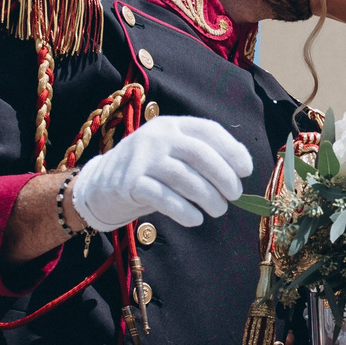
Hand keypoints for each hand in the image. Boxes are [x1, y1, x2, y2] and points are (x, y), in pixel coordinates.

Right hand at [70, 116, 252, 231]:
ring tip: (218, 210)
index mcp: (171, 125)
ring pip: (183, 177)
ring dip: (207, 197)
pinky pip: (163, 198)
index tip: (245, 170)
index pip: (208, 130)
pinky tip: (195, 219)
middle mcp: (156, 137)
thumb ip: (200, 156)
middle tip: (234, 195)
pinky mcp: (129, 184)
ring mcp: (141, 159)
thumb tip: (240, 169)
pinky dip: (184, 210)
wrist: (100, 186)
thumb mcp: (172, 154)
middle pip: (199, 153)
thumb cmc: (149, 172)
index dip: (232, 149)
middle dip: (223, 176)